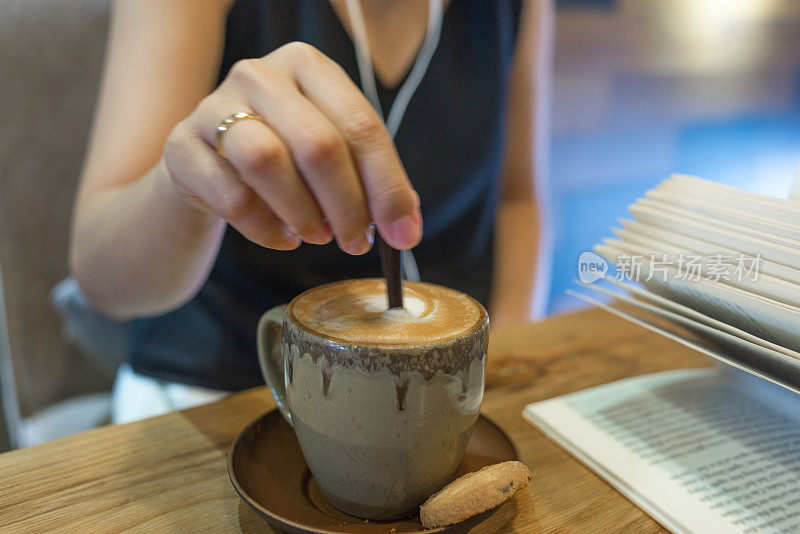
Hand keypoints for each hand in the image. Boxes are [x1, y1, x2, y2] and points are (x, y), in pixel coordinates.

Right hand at [162, 42, 421, 254]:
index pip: (361, 125)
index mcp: (308, 65)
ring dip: (303, 212)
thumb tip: (405, 228)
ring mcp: (213, 106)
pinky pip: (230, 195)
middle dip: (347, 205)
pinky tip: (283, 237)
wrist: (207, 166)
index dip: (387, 187)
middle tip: (357, 242)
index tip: (403, 234)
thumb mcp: (331, 154)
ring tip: (318, 237)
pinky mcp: (182, 146)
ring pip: (268, 161)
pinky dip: (265, 227)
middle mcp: (259, 74)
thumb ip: (370, 180)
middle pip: (318, 144)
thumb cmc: (284, 158)